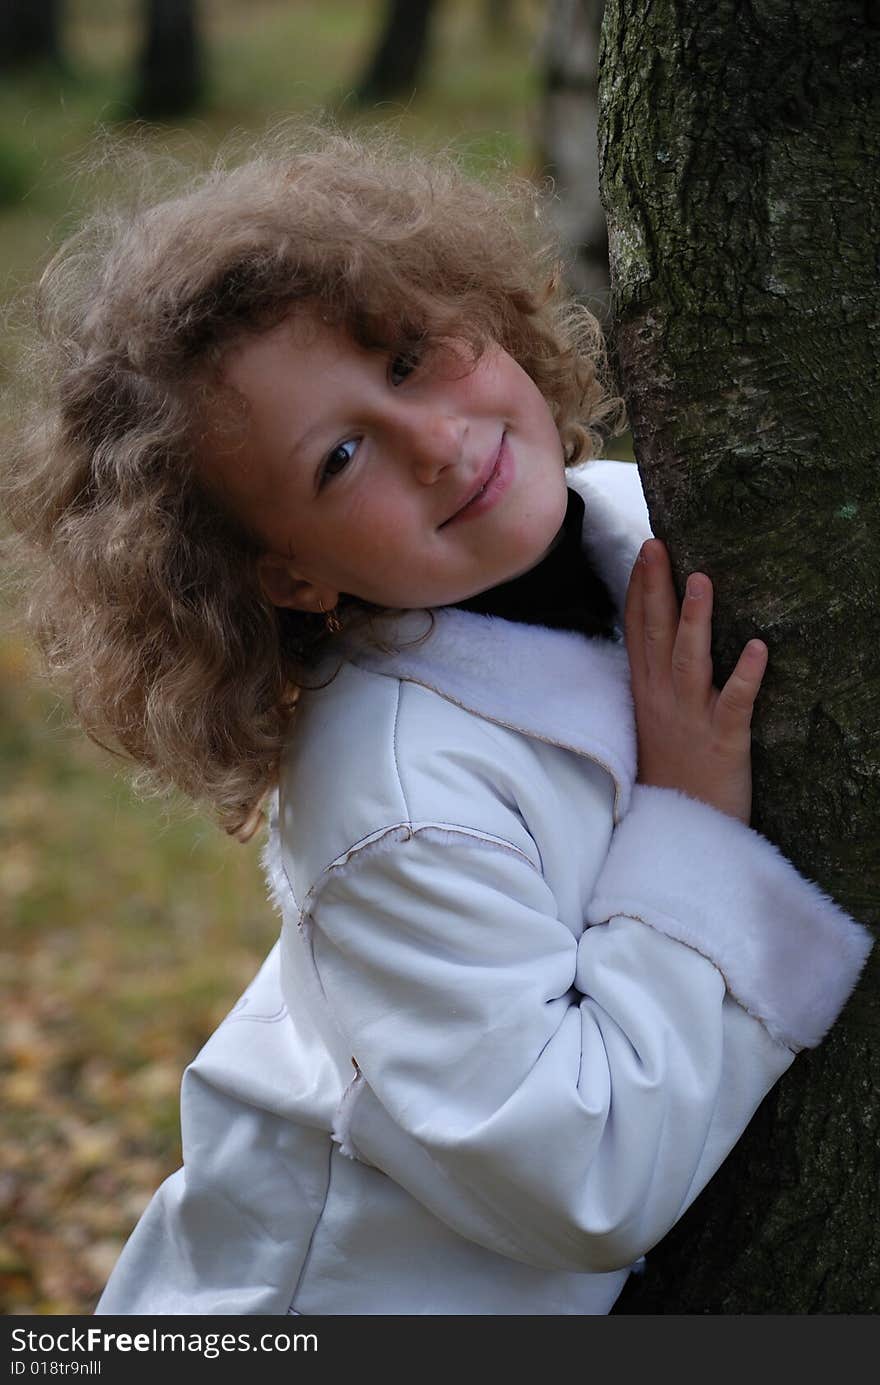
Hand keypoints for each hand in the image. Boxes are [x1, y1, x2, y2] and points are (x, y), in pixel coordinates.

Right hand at [624, 539, 767, 824]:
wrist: (682, 828)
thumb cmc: (674, 773)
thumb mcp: (654, 721)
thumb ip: (656, 681)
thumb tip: (662, 644)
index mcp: (646, 692)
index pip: (639, 631)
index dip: (640, 590)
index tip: (646, 551)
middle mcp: (662, 699)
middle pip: (656, 635)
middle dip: (655, 589)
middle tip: (658, 546)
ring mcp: (691, 719)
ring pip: (690, 661)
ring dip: (695, 620)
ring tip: (702, 579)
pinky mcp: (723, 741)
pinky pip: (735, 703)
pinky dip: (746, 676)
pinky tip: (758, 648)